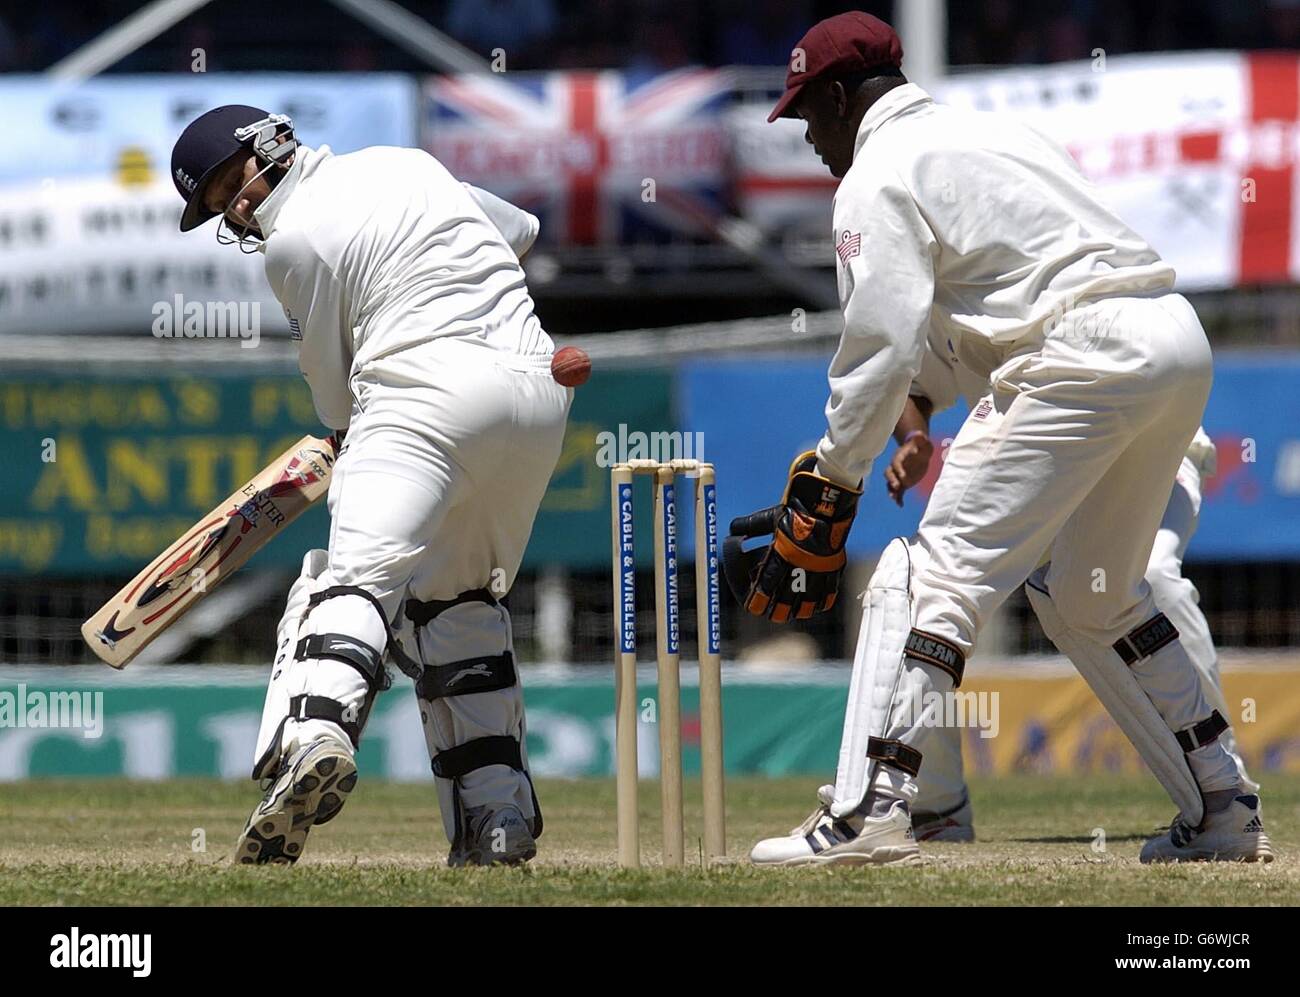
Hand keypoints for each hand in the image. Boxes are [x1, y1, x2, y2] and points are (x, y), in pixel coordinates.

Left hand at [721, 451, 860, 621]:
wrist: (827, 503)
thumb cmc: (796, 509)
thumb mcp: (769, 516)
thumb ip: (749, 526)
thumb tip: (732, 529)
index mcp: (780, 556)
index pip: (764, 590)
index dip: (757, 601)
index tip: (753, 605)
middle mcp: (799, 568)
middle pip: (784, 604)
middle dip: (777, 610)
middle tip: (773, 612)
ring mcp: (819, 572)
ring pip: (808, 605)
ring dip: (799, 609)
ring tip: (795, 611)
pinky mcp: (834, 569)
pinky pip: (829, 595)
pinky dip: (822, 602)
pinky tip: (817, 603)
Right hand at [885, 432, 933, 505]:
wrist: (918, 451)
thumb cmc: (920, 445)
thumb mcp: (922, 441)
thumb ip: (920, 438)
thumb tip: (920, 434)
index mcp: (900, 457)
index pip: (897, 463)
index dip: (898, 469)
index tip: (903, 476)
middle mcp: (896, 467)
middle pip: (889, 474)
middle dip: (892, 480)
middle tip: (897, 486)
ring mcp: (898, 475)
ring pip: (891, 484)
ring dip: (892, 491)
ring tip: (895, 498)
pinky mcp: (902, 482)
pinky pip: (898, 491)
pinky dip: (898, 498)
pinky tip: (901, 505)